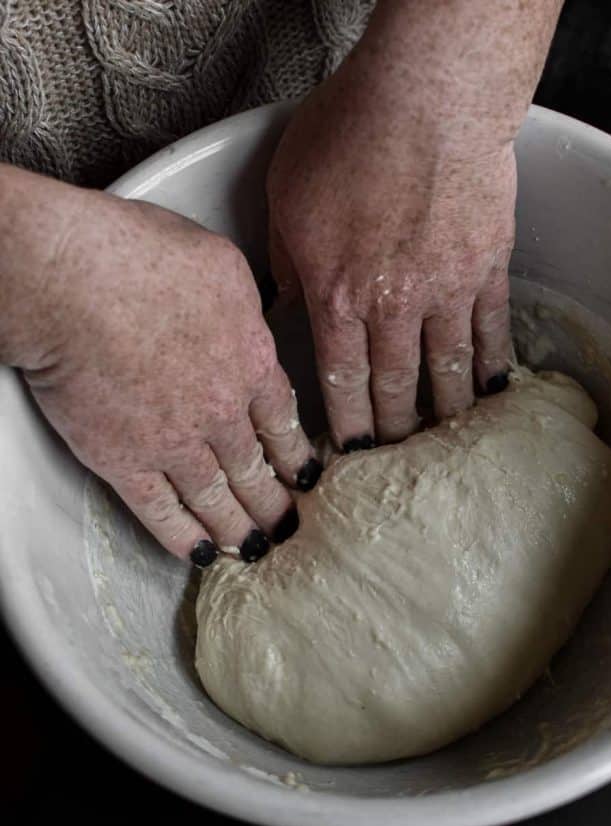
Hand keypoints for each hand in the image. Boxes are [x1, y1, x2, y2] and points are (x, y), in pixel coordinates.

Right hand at [8, 186, 319, 563]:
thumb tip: (251, 320)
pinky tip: (199, 554)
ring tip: (256, 550)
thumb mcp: (221, 265)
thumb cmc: (138, 256)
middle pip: (258, 470)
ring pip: (218, 500)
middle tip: (289, 527)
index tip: (306, 476)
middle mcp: (222, 414)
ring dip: (240, 530)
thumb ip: (245, 305)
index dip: (296, 455)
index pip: (283, 422)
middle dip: (277, 504)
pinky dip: (183, 538)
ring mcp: (175, 444)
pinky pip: (161, 513)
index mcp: (250, 362)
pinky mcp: (125, 462)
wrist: (73, 281)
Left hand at [267, 58, 515, 449]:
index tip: (350, 456)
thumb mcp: (288, 197)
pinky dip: (493, 365)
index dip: (346, 427)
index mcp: (338, 297)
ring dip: (444, 413)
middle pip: (394, 388)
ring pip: (446, 371)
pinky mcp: (488, 267)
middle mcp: (393, 308)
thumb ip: (286, 262)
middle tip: (395, 462)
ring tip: (445, 441)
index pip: (341, 382)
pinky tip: (493, 390)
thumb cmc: (350, 135)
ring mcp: (447, 290)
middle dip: (393, 432)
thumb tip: (285, 307)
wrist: (427, 96)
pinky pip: (491, 330)